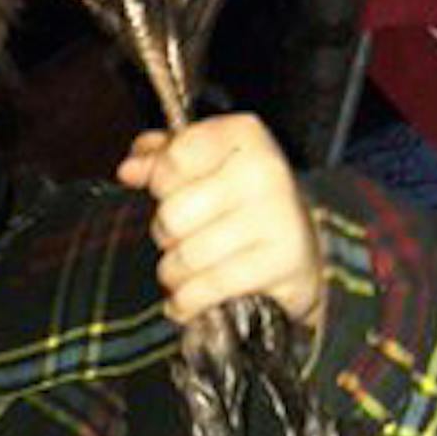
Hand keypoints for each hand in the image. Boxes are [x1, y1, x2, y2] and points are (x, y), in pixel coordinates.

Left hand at [116, 113, 325, 333]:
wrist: (306, 246)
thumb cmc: (245, 200)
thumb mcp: (207, 164)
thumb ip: (163, 156)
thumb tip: (130, 169)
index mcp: (243, 135)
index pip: (169, 163)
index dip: (161, 185)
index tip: (173, 192)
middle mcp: (264, 170)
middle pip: (173, 214)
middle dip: (166, 234)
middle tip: (182, 237)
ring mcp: (276, 217)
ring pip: (187, 255)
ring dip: (175, 271)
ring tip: (186, 269)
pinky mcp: (281, 263)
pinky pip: (208, 287)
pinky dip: (187, 300)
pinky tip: (186, 300)